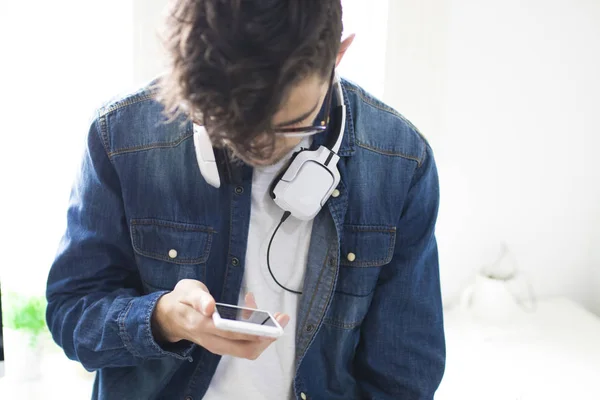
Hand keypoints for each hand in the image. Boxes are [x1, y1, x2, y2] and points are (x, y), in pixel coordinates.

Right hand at [152, 279, 289, 359]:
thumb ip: (198, 298)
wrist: (168, 317)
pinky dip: (255, 329)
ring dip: (265, 334)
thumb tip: (210, 307)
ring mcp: (218, 345)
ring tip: (273, 314)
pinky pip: (244, 343)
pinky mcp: (223, 344)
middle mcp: (212, 341)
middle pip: (247, 348)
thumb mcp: (186, 291)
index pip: (233, 333)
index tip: (272, 319)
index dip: (256, 329)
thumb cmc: (181, 300)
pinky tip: (253, 309)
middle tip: (282, 318)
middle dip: (268, 335)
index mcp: (202, 326)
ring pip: (248, 349)